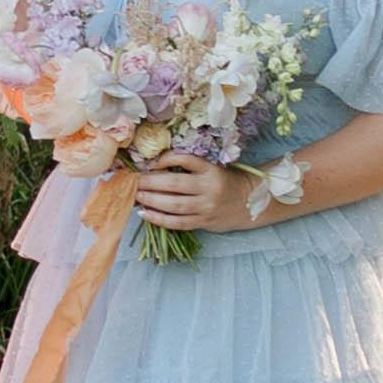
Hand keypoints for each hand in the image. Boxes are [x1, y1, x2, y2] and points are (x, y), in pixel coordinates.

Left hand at [127, 151, 261, 234]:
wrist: (248, 204)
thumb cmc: (224, 182)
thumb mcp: (212, 168)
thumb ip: (189, 167)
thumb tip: (155, 166)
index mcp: (211, 171)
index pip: (185, 160)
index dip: (165, 160)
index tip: (149, 163)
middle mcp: (209, 189)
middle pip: (175, 184)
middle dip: (150, 182)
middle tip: (133, 181)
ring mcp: (206, 207)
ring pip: (174, 205)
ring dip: (151, 200)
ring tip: (136, 196)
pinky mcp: (203, 222)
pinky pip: (178, 222)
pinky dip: (159, 219)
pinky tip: (145, 214)